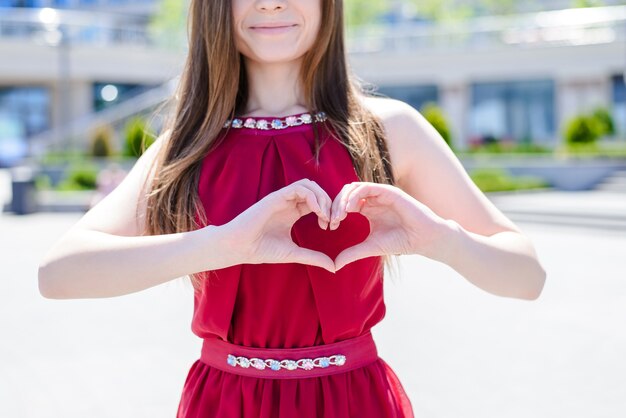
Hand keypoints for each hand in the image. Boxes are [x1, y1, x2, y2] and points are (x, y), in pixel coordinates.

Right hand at [226, 179, 335, 271]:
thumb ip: (314, 257)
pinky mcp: (276, 197)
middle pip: (316, 190)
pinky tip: (316, 211)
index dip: (327, 210)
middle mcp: (289, 203)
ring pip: (309, 185)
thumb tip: (334, 267)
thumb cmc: (262, 250)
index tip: (330, 226)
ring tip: (324, 214)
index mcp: (293, 212)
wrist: (241, 247)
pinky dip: (312, 197)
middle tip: (331, 220)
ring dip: (321, 197)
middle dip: (328, 202)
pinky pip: (299, 188)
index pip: (317, 202)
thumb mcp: (294, 253)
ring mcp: (282, 198)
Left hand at [329, 182, 452, 269]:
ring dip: (343, 199)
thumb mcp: (370, 247)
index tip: (330, 226)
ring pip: (353, 188)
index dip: (334, 212)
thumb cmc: (400, 241)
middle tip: (332, 219)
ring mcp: (380, 194)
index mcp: (367, 209)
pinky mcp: (388, 191)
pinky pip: (366, 187)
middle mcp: (373, 199)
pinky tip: (350, 208)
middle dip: (335, 204)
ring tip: (340, 214)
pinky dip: (355, 195)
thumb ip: (352, 253)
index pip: (344, 203)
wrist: (423, 239)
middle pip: (346, 193)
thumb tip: (334, 265)